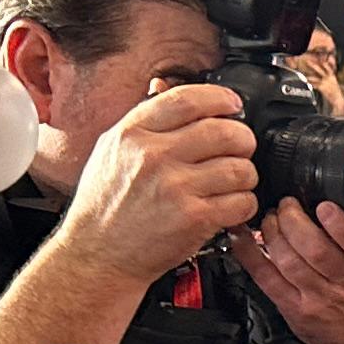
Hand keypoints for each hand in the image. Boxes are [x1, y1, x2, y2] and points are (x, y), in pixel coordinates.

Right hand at [60, 81, 260, 283]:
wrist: (98, 255)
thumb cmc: (104, 207)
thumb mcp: (110, 152)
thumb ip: (141, 121)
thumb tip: (165, 88)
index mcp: (132, 134)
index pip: (188, 99)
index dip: (220, 98)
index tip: (233, 105)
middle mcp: (154, 156)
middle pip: (224, 131)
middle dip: (242, 139)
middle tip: (240, 148)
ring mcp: (175, 187)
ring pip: (240, 168)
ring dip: (246, 175)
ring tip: (233, 182)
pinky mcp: (194, 218)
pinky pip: (241, 201)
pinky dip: (245, 204)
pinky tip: (231, 205)